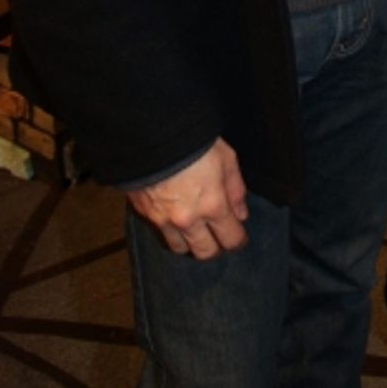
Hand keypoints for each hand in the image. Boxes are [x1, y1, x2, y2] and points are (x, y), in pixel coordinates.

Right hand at [126, 137, 248, 258]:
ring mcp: (164, 220)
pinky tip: (176, 220)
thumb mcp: (226, 158)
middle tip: (219, 237)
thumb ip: (236, 190)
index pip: (230, 239)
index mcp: (212, 205)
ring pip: (180, 248)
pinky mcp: (145, 215)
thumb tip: (241, 214)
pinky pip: (161, 234)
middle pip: (205, 252)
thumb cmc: (195, 143)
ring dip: (190, 242)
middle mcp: (188, 220)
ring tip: (196, 230)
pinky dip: (171, 232)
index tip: (240, 238)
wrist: (152, 135)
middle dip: (215, 248)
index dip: (238, 241)